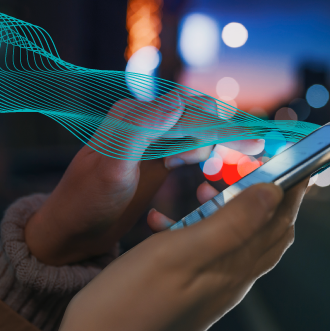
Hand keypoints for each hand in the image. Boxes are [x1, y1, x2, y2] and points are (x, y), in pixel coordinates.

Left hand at [25, 95, 263, 264]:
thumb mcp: (111, 166)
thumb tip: (178, 99)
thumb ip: (140, 128)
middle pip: (198, 119)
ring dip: (224, 141)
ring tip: (250, 153)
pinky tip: (219, 165)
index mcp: (135, 118)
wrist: (68, 232)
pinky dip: (210, 153)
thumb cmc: (85, 202)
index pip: (190, 113)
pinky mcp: (155, 160)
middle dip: (231, 131)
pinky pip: (190, 148)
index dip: (225, 125)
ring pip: (198, 133)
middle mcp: (145, 124)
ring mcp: (151, 142)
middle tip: (261, 146)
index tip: (255, 138)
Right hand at [58, 180, 307, 330]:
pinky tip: (174, 219)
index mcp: (235, 268)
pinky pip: (212, 251)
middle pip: (267, 230)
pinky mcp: (193, 290)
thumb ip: (230, 224)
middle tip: (251, 166)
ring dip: (234, 208)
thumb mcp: (179, 253)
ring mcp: (213, 287)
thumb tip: (272, 192)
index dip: (292, 189)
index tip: (295, 161)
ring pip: (241, 239)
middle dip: (267, 194)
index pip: (280, 221)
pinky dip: (204, 227)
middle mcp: (232, 280)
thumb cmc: (129, 303)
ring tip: (208, 187)